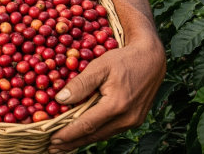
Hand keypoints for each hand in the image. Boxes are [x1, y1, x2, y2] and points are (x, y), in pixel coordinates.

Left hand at [48, 0, 165, 152]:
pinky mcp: (135, 119)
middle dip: (72, 143)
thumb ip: (80, 84)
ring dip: (82, 141)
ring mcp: (133, 121)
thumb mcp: (100, 66)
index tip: (51, 140)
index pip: (86, 125)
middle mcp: (126, 118)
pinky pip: (111, 130)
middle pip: (94, 135)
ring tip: (64, 145)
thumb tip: (60, 99)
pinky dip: (95, 133)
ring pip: (103, 135)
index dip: (67, 134)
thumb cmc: (124, 59)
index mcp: (116, 105)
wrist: (152, 59)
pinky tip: (84, 135)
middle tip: (52, 149)